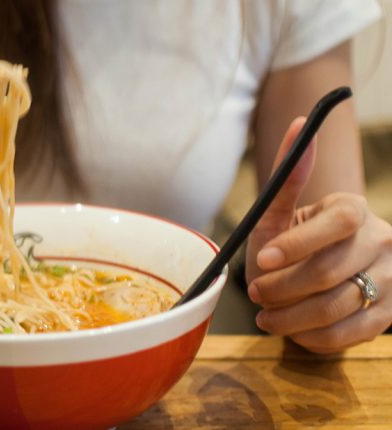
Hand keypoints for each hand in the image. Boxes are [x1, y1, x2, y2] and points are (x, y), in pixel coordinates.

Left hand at [246, 118, 391, 353]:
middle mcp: (382, 241)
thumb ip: (287, 177)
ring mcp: (391, 280)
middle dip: (283, 288)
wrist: (311, 278)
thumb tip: (299, 121)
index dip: (297, 244)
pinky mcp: (388, 317)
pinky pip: (346, 335)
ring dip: (290, 317)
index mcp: (353, 210)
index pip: (338, 223)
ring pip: (338, 307)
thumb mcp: (279, 213)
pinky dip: (309, 337)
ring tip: (266, 314)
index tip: (261, 260)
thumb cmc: (288, 245)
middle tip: (255, 293)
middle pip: (332, 271)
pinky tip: (291, 327)